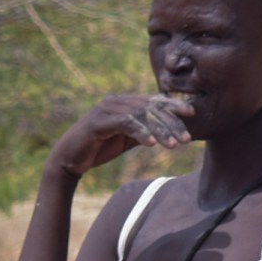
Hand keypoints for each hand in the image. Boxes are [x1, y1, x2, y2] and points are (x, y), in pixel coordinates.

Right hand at [48, 93, 193, 177]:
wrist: (69, 159)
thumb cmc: (99, 148)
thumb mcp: (127, 139)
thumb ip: (145, 131)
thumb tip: (169, 131)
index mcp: (124, 103)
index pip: (153, 100)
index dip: (173, 105)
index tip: (192, 114)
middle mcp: (116, 102)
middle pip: (150, 107)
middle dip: (170, 122)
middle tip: (185, 139)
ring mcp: (106, 109)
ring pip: (140, 115)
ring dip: (159, 130)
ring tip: (173, 145)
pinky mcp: (98, 122)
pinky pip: (125, 123)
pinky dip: (140, 132)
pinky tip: (152, 144)